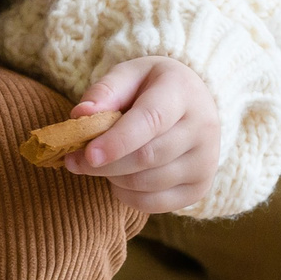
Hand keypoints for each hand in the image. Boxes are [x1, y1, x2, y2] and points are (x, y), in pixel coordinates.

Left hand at [63, 56, 222, 215]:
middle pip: (147, 157)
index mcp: (182, 92)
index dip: (118, 141)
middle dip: (105, 164)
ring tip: (102, 163)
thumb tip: (80, 116)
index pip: (151, 120)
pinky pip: (155, 204)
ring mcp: (205, 161)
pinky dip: (127, 196)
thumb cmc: (152, 87)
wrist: (192, 103)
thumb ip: (104, 92)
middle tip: (74, 160)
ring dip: (114, 178)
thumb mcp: (129, 75)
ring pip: (148, 183)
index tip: (88, 154)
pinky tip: (119, 179)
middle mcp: (203, 127)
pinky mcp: (200, 187)